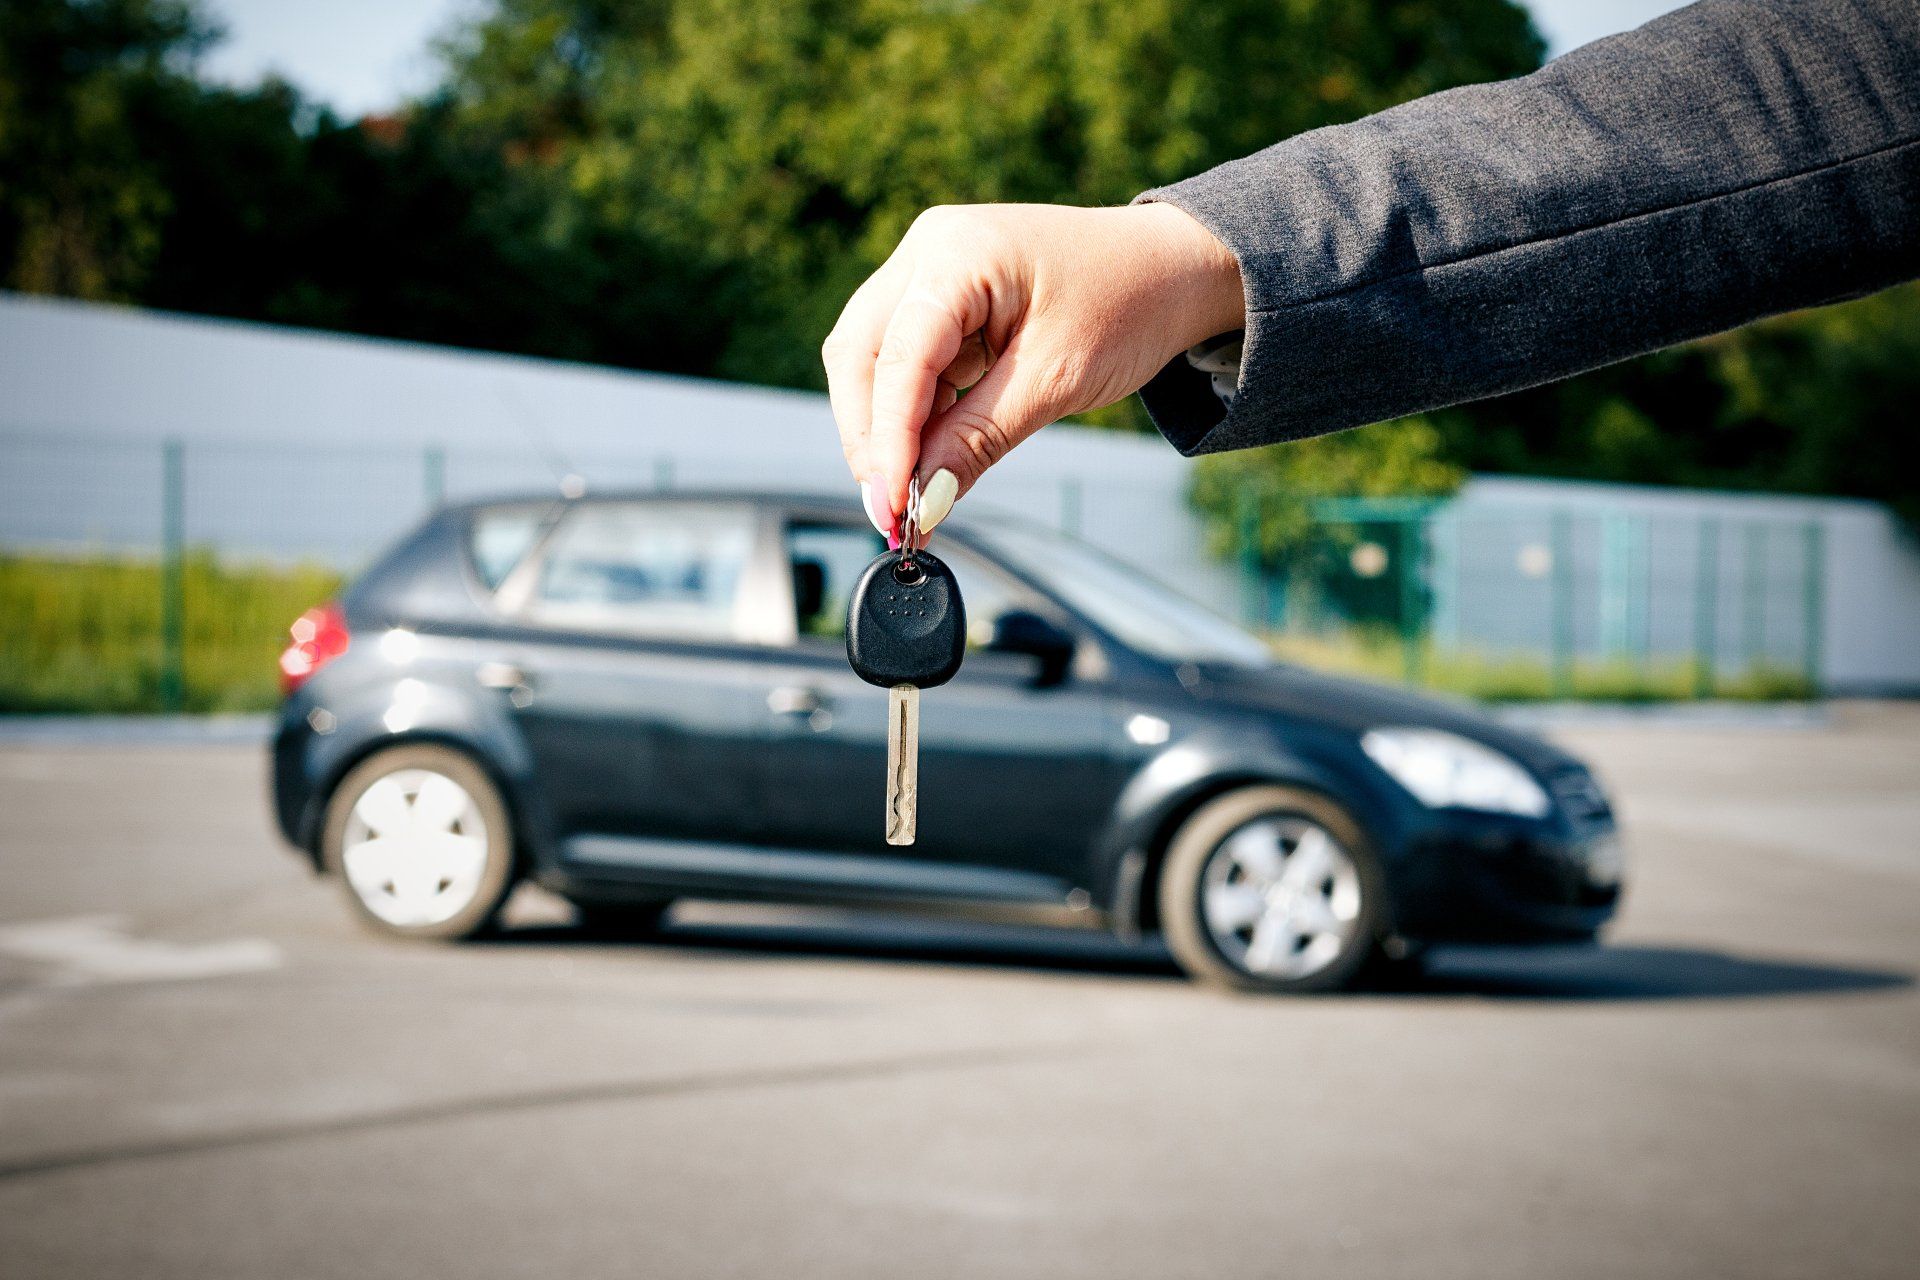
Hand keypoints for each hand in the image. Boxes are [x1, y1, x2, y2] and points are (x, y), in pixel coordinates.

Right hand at [822, 201, 1243, 538]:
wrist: (1170, 268)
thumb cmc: (1129, 302)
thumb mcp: (1055, 381)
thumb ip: (978, 439)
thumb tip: (923, 502)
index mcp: (957, 253)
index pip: (897, 358)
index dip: (888, 441)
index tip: (893, 507)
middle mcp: (928, 251)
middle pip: (860, 355)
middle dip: (870, 439)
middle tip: (893, 511)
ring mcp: (928, 270)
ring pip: (871, 361)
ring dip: (885, 431)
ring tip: (915, 494)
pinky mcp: (939, 298)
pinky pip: (903, 362)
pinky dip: (911, 415)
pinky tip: (931, 458)